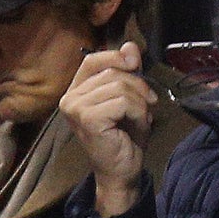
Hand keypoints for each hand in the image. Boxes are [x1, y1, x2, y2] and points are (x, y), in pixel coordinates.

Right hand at [59, 42, 157, 216]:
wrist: (122, 171)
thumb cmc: (124, 137)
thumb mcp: (129, 97)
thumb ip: (127, 72)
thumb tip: (130, 46)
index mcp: (76, 91)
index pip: (93, 59)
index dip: (116, 56)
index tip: (137, 63)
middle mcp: (70, 98)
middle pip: (111, 71)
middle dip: (138, 85)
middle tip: (148, 104)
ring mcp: (75, 108)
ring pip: (119, 85)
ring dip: (140, 101)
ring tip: (141, 117)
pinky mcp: (87, 118)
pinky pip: (122, 101)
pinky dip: (138, 111)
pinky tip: (138, 124)